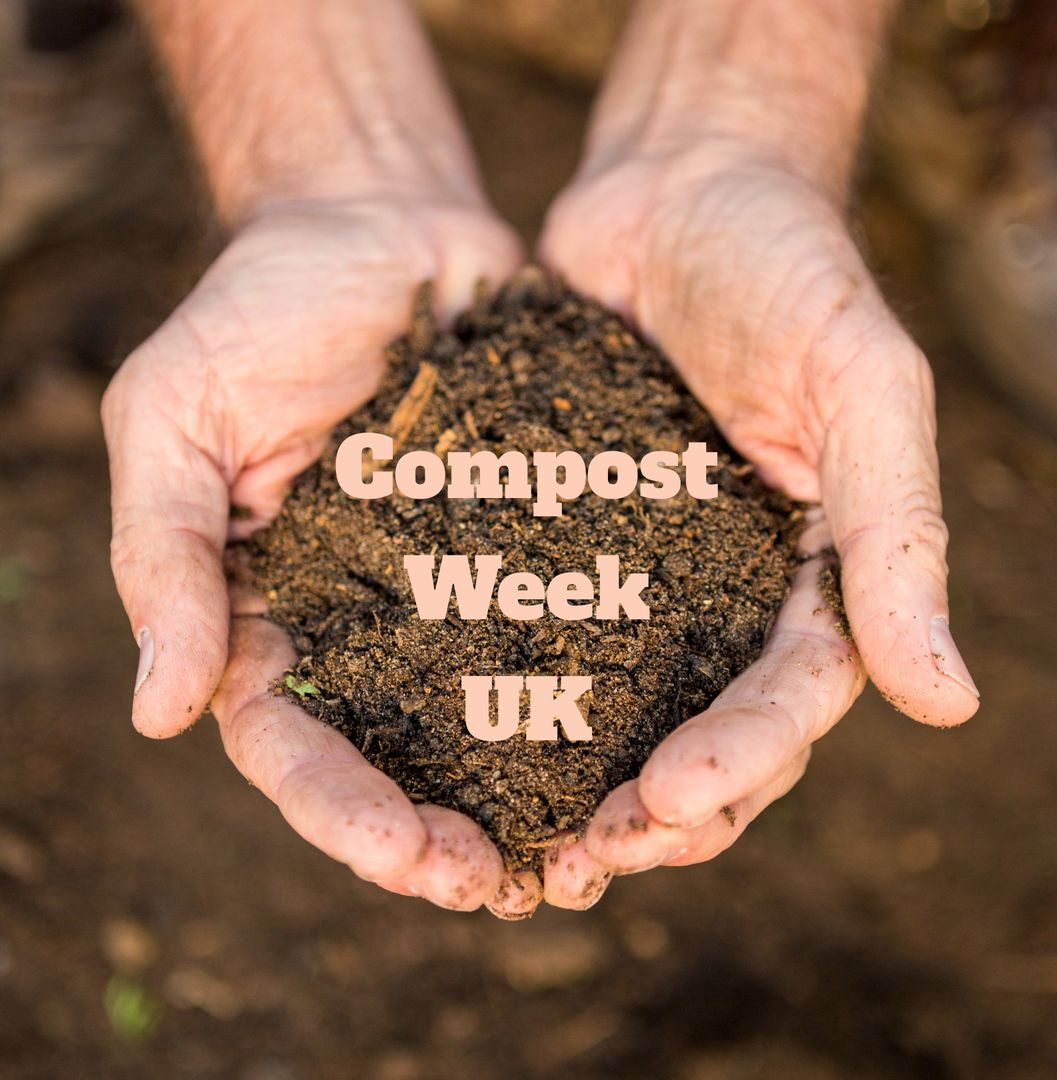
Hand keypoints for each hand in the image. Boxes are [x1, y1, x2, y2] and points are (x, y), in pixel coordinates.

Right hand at [102, 195, 543, 913]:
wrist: (380, 224)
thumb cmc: (257, 311)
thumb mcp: (176, 419)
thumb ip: (166, 559)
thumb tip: (159, 714)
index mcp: (271, 610)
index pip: (292, 741)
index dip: (342, 813)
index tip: (406, 859)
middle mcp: (372, 618)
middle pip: (401, 754)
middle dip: (444, 830)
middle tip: (501, 885)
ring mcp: (462, 583)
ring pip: (496, 711)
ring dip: (535, 788)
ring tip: (591, 846)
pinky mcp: (541, 535)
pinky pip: (574, 618)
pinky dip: (607, 684)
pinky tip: (655, 731)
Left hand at [538, 137, 979, 906]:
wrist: (677, 190)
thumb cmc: (789, 269)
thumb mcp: (862, 386)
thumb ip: (899, 534)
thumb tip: (947, 701)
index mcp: (813, 577)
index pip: (787, 700)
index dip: (738, 761)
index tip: (670, 802)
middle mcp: (726, 592)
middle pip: (699, 728)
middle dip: (654, 806)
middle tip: (584, 860)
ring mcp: (640, 569)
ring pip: (615, 704)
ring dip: (575, 779)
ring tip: (517, 840)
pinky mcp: (562, 532)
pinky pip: (536, 622)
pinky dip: (507, 688)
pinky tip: (454, 736)